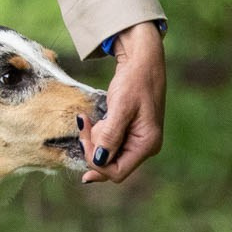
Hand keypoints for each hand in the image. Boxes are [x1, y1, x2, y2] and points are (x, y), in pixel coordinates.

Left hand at [84, 21, 164, 184]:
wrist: (141, 60)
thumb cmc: (135, 80)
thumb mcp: (121, 106)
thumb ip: (111, 135)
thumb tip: (99, 162)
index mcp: (147, 144)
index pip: (116, 171)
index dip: (96, 161)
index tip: (84, 138)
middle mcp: (144, 147)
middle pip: (110, 165)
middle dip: (93, 148)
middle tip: (85, 124)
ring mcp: (136, 140)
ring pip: (106, 155)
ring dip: (94, 139)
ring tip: (91, 118)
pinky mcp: (129, 133)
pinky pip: (108, 144)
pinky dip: (97, 134)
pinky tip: (92, 120)